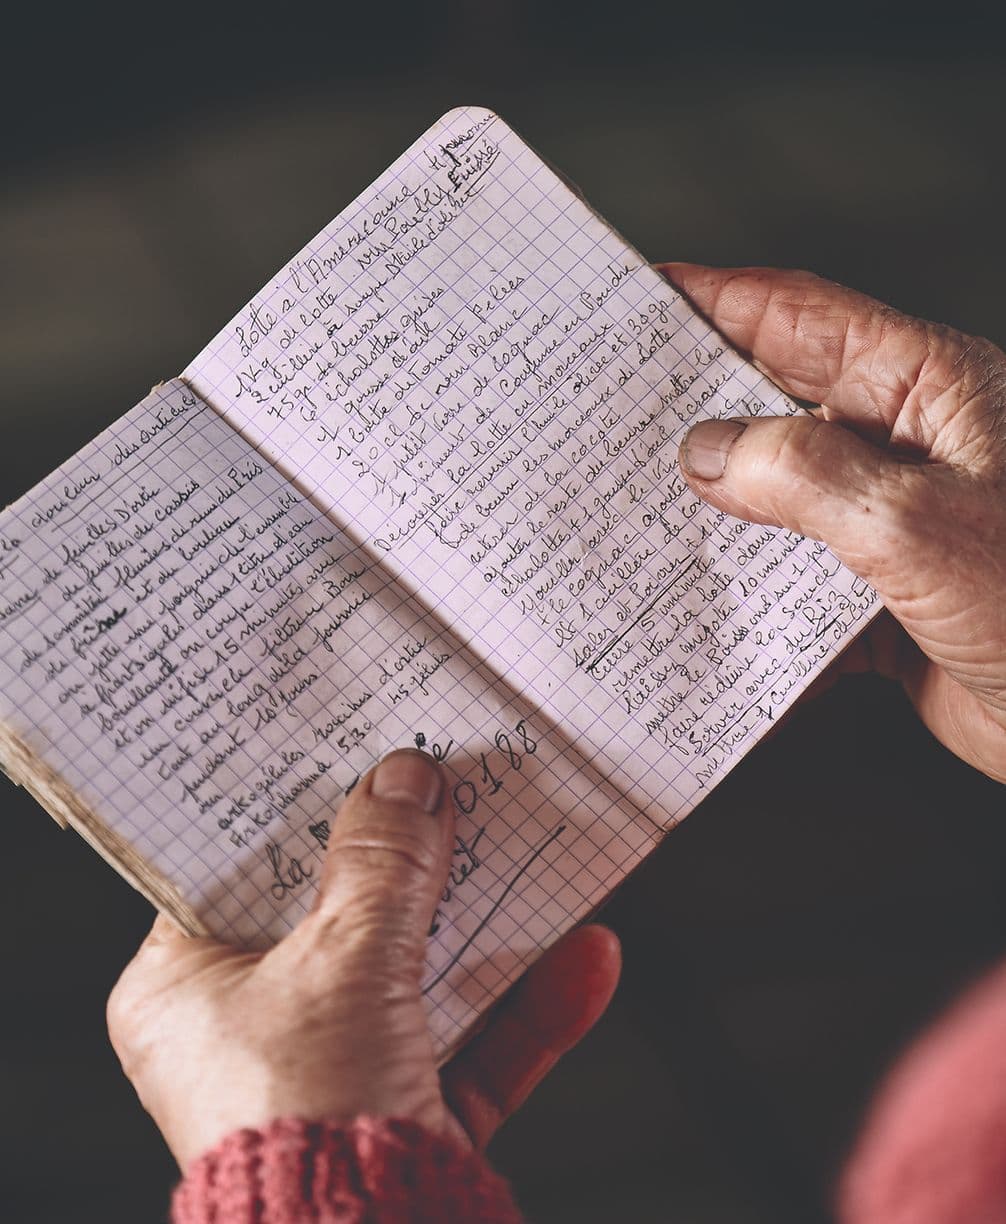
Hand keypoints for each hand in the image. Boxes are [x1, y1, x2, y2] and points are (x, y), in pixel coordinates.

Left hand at [107, 749, 619, 1168]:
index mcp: (189, 989)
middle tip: (447, 786)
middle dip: (410, 858)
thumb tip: (404, 784)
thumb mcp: (343, 963)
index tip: (345, 753)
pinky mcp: (409, 1112)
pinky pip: (474, 1043)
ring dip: (484, 920)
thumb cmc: (308, 1121)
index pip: (239, 871)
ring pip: (418, 973)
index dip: (296, 810)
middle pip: (342, 915)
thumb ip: (381, 867)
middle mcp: (255, 1030)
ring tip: (528, 849)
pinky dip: (531, 1003)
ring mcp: (337, 1073)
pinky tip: (586, 954)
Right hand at [663, 264, 1005, 783]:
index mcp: (930, 391)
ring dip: (714, 520)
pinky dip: (750, 606)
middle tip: (615, 418)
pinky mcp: (881, 598)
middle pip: (775, 408)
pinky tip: (709, 618)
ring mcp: (891, 524)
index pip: (801, 319)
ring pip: (776, 505)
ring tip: (639, 521)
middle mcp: (905, 449)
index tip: (643, 297)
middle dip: (694, 413)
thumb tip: (709, 452)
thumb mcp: (920, 524)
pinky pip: (793, 589)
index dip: (716, 300)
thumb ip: (805, 478)